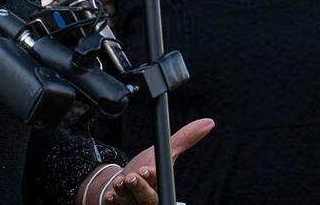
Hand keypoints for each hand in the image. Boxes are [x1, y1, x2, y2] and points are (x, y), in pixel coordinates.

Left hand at [80, 118, 213, 204]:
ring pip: (129, 202)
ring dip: (123, 191)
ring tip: (120, 181)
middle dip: (141, 188)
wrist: (121, 183)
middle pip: (148, 200)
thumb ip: (184, 139)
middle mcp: (149, 200)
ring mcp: (132, 204)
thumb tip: (209, 122)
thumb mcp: (163, 153)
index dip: (155, 180)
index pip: (163, 187)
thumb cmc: (145, 170)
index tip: (148, 170)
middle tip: (132, 177)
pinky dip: (112, 200)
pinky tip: (110, 194)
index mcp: (162, 188)